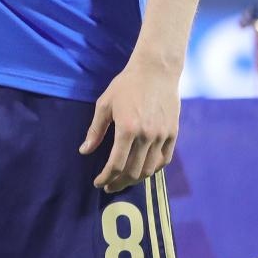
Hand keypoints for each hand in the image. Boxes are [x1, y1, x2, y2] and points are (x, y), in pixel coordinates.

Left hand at [79, 54, 180, 191]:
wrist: (156, 72)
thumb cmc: (126, 85)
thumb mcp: (104, 105)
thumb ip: (95, 131)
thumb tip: (84, 151)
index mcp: (127, 129)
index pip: (116, 164)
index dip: (106, 177)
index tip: (98, 183)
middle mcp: (147, 136)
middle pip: (134, 170)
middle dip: (119, 182)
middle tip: (109, 186)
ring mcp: (162, 136)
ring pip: (150, 168)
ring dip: (135, 179)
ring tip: (123, 181)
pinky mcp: (173, 133)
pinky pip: (164, 159)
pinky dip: (153, 169)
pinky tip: (142, 171)